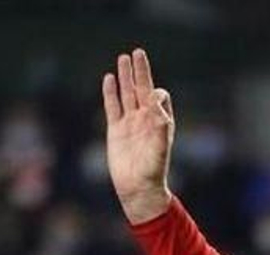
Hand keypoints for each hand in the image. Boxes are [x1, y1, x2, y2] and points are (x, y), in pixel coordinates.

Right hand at [103, 48, 174, 223]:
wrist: (138, 187)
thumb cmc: (153, 170)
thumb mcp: (160, 146)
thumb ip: (160, 124)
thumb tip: (156, 100)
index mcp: (160, 122)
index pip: (159, 97)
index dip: (155, 92)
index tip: (151, 98)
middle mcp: (146, 120)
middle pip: (142, 89)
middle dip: (141, 71)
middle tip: (138, 52)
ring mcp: (130, 123)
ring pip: (126, 94)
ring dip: (125, 77)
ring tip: (123, 58)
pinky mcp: (115, 129)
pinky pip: (112, 106)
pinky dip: (110, 92)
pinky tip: (109, 78)